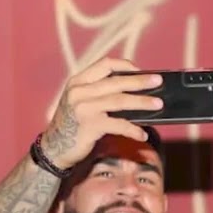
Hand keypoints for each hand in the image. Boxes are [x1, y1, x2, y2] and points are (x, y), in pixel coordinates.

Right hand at [40, 57, 163, 169]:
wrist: (54, 148)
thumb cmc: (74, 124)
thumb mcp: (81, 102)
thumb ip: (99, 93)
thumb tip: (135, 93)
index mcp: (78, 81)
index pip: (104, 64)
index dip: (124, 65)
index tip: (139, 70)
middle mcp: (79, 91)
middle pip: (116, 82)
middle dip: (140, 81)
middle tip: (158, 81)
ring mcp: (84, 108)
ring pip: (120, 101)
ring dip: (142, 103)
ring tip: (158, 104)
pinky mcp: (90, 126)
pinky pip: (118, 125)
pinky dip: (133, 130)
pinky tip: (143, 135)